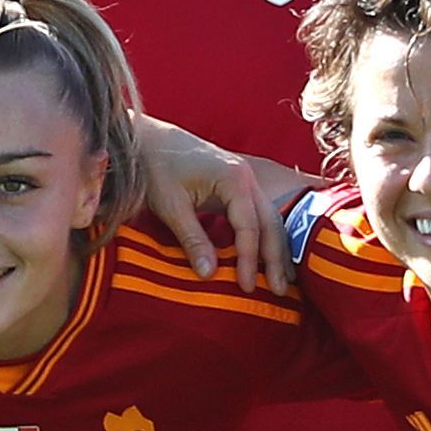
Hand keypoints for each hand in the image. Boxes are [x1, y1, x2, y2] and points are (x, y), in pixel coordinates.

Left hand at [124, 117, 310, 290]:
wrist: (148, 140)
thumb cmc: (156, 168)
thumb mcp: (171, 206)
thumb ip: (192, 239)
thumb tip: (209, 275)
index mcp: (234, 179)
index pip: (249, 226)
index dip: (249, 259)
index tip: (246, 287)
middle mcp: (246, 178)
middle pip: (270, 222)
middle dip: (276, 258)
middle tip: (279, 291)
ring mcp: (244, 180)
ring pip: (269, 219)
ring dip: (276, 249)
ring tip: (283, 281)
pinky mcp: (236, 187)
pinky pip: (257, 215)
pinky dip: (264, 238)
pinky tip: (266, 260)